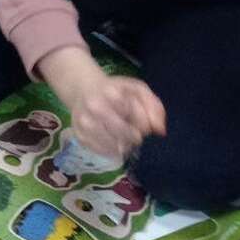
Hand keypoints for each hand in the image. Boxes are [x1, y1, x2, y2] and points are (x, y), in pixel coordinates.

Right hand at [43, 48, 165, 159]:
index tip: (143, 124)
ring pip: (114, 145)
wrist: (82, 89)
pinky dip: (111, 151)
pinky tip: (114, 144)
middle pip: (125, 133)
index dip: (145, 124)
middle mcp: (94, 106)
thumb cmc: (115, 90)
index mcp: (111, 92)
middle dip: (135, 136)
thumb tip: (159, 131)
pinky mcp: (79, 134)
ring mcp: (84, 121)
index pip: (138, 117)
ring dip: (124, 145)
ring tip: (124, 139)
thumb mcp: (137, 89)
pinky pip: (101, 151)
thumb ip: (154, 106)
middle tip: (135, 134)